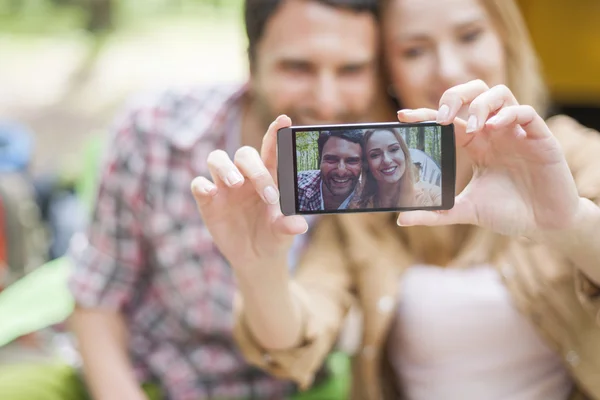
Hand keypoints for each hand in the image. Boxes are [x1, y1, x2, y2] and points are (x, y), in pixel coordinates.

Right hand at [191, 115, 307, 270]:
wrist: (255, 257)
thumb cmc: (273, 236)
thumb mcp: (283, 233)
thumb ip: (288, 226)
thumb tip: (299, 225)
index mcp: (268, 176)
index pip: (271, 148)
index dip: (276, 132)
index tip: (284, 120)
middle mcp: (245, 175)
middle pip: (244, 154)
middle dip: (255, 168)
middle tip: (268, 194)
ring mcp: (224, 186)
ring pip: (217, 158)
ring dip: (226, 168)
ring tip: (235, 184)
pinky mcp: (208, 200)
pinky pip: (199, 184)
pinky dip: (203, 185)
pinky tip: (211, 193)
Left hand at [396, 80, 580, 237]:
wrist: (544, 225)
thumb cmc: (508, 212)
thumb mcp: (467, 211)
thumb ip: (435, 214)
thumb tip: (401, 219)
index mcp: (476, 144)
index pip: (448, 119)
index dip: (426, 113)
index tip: (403, 115)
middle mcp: (495, 132)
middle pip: (475, 93)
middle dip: (455, 96)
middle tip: (442, 116)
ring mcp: (517, 132)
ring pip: (500, 94)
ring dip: (481, 104)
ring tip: (471, 126)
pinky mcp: (540, 138)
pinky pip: (525, 112)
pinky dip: (508, 114)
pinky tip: (494, 127)